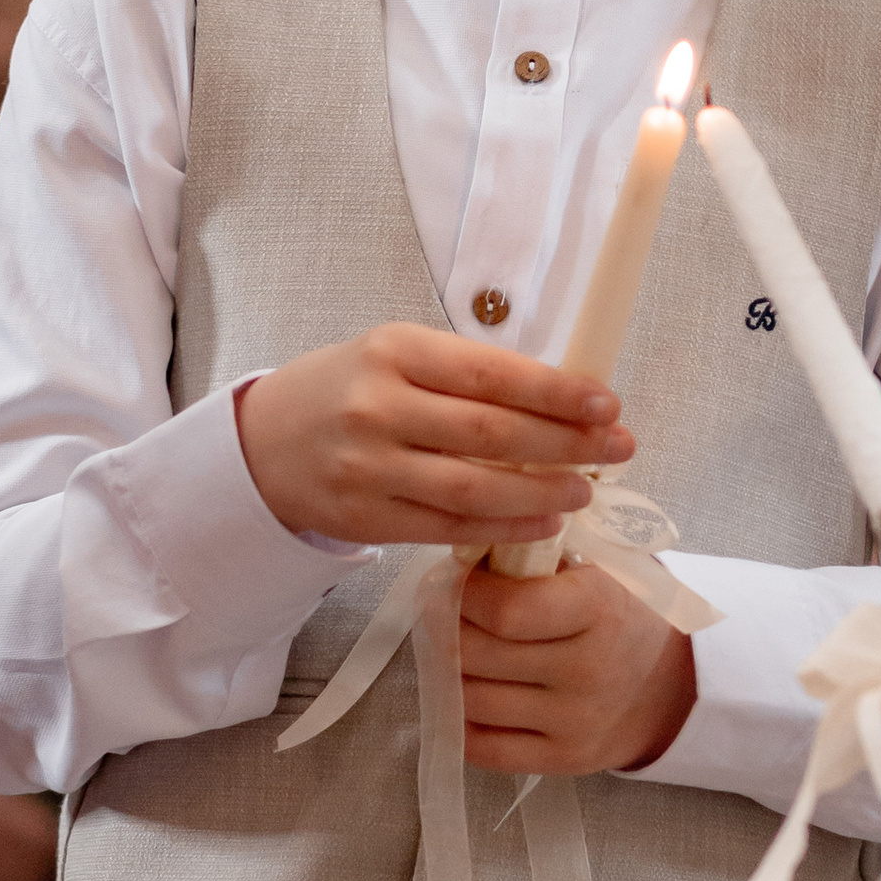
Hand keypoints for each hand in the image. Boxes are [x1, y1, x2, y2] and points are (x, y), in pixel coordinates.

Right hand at [235, 324, 632, 547]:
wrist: (262, 442)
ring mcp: (369, 468)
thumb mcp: (399, 355)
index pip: (491, 373)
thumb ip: (469, 372)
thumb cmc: (351, 388)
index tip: (607, 402)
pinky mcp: (365, 517)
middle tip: (618, 448)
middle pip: (490, 433)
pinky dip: (503, 528)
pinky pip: (448, 528)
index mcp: (395, 351)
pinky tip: (541, 522)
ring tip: (583, 490)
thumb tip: (566, 393)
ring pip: (473, 489)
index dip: (556, 392)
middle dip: (566, 444)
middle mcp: (378, 408)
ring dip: (540, 493)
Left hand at [457, 558, 695, 780]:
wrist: (669, 685)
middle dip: (447, 629)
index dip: (466, 594)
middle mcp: (589, 670)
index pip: (505, 611)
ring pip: (471, 700)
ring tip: (458, 651)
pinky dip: (463, 721)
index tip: (460, 581)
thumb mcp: (599, 564)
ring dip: (450, 673)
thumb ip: (541, 551)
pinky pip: (483, 749)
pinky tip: (472, 695)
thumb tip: (467, 545)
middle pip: (476, 655)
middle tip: (445, 613)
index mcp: (599, 609)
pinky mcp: (563, 760)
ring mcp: (575, 722)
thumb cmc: (619, 612)